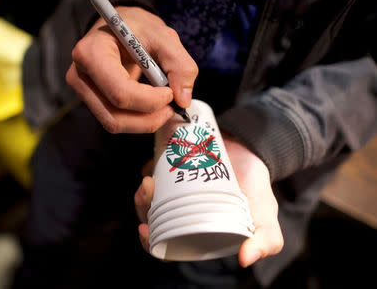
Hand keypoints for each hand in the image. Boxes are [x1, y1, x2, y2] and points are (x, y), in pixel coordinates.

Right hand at [66, 6, 197, 132]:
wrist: (120, 27)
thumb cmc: (137, 28)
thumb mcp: (163, 36)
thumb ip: (179, 64)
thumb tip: (183, 99)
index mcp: (92, 53)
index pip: (120, 91)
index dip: (150, 100)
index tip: (170, 93)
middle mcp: (80, 75)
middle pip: (115, 116)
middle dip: (148, 118)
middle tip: (170, 108)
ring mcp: (83, 91)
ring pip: (114, 124)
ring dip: (145, 122)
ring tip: (163, 107)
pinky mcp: (92, 101)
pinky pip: (115, 120)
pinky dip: (138, 120)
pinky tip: (151, 106)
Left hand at [134, 133, 283, 266]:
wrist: (252, 149)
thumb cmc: (256, 188)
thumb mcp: (265, 216)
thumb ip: (267, 240)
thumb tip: (245, 259)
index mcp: (196, 232)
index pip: (166, 243)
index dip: (151, 242)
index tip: (145, 229)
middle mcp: (182, 214)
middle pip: (152, 218)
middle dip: (143, 208)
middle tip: (148, 193)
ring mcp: (174, 192)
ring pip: (148, 199)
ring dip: (142, 193)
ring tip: (150, 181)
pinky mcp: (171, 170)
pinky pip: (151, 174)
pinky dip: (146, 172)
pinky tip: (151, 170)